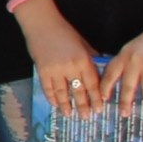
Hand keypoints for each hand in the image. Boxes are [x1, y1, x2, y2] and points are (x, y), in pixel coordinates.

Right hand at [18, 1, 103, 118]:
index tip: (99, 109)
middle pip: (78, 91)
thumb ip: (92, 57)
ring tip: (69, 114)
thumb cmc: (64, 32)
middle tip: (86, 117)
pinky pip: (47, 87)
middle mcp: (70, 68)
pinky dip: (51, 97)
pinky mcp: (42, 70)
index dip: (96, 98)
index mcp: (83, 60)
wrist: (42, 24)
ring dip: (66, 105)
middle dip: (83, 105)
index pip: (92, 84)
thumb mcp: (83, 43)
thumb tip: (101, 69)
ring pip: (62, 92)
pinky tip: (54, 104)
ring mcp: (55, 70)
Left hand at [102, 16, 142, 119]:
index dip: (105, 87)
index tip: (103, 99)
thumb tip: (126, 77)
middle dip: (125, 102)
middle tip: (123, 114)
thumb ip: (131, 61)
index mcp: (124, 54)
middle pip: (126, 86)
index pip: (110, 74)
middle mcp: (133, 61)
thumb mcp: (137, 47)